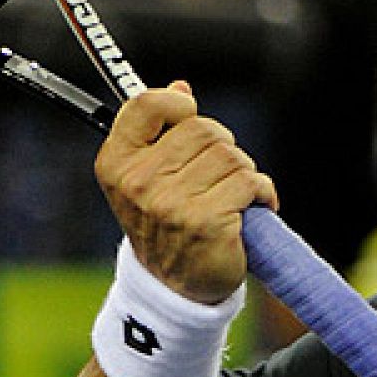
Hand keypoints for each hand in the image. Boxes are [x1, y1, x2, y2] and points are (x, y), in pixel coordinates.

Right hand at [95, 82, 277, 304]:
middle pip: (202, 128)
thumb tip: (180, 87)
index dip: (176, 104)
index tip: (187, 116)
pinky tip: (249, 210)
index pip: (146, 104)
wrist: (176, 289)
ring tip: (231, 197)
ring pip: (231, 155)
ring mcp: (172, 205)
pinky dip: (260, 194)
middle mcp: (139, 183)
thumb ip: (159, 131)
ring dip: (242, 173)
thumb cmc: (166, 226)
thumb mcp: (148, 177)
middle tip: (215, 175)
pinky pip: (250, 182)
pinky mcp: (207, 222)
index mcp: (117, 165)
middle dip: (221, 146)